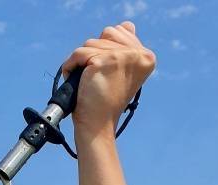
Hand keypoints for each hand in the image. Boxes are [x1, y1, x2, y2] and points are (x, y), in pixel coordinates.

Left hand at [61, 21, 155, 139]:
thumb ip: (126, 47)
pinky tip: (75, 79)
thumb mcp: (122, 71)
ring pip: (91, 42)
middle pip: (107, 33)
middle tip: (97, 77)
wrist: (98, 126)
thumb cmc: (106, 101)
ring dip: (83, 61)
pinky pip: (79, 53)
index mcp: (147, 57)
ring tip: (88, 81)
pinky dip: (71, 66)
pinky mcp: (104, 61)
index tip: (107, 72)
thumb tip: (126, 25)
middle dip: (96, 53)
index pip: (123, 31)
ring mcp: (122, 56)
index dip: (108, 49)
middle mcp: (139, 54)